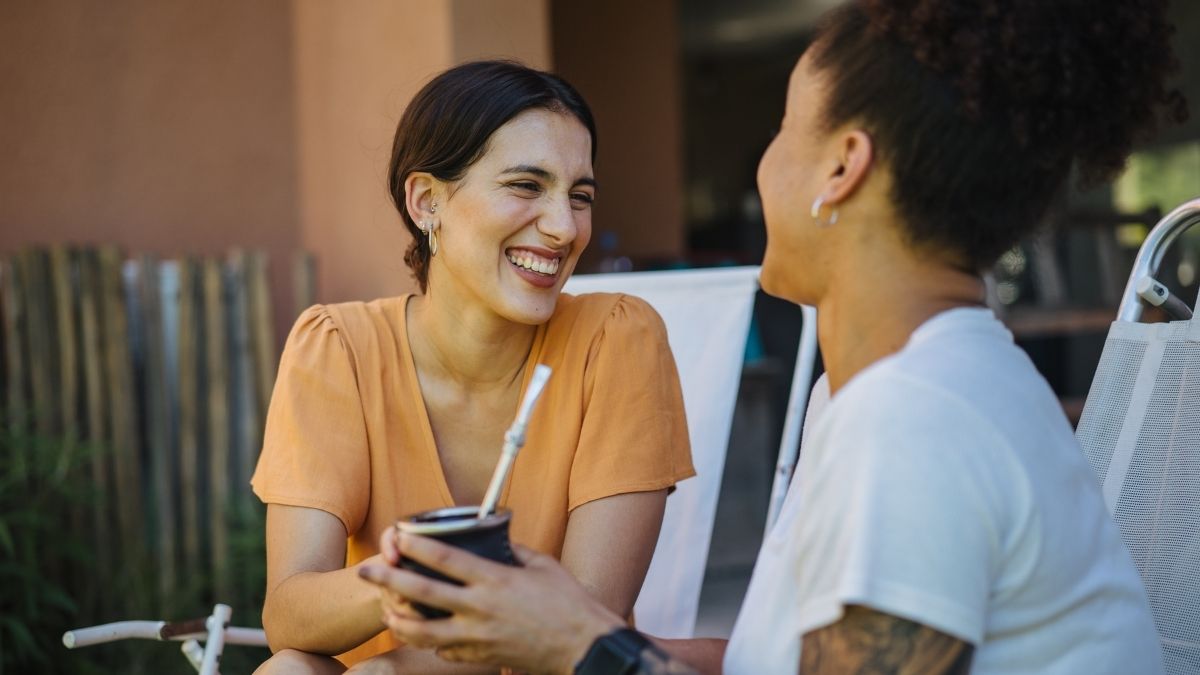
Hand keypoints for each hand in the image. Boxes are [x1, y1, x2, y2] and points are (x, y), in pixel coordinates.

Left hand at [358, 532, 624, 674]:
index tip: (396, 535)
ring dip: (398, 620)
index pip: (446, 559)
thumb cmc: (568, 603)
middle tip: (365, 570)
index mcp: (495, 580)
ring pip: (422, 632)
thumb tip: (495, 542)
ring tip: (384, 611)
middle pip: (422, 593)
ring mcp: (477, 637)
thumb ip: (514, 552)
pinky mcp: (480, 657)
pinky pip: (444, 651)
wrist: (582, 647)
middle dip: (388, 580)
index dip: (417, 546)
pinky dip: (430, 642)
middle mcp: (480, 609)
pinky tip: (424, 634)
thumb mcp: (543, 565)